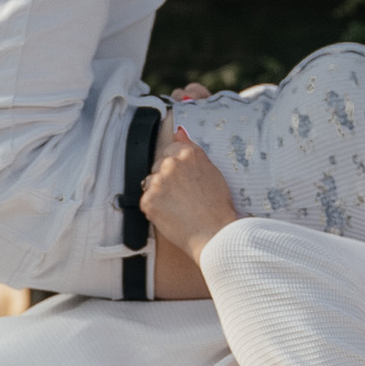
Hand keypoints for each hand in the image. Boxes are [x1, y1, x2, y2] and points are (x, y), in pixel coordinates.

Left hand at [136, 121, 242, 269]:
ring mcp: (158, 182)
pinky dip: (155, 209)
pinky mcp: (148, 200)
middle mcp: (171, 164)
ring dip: (159, 193)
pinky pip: (146, 201)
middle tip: (183, 196)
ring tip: (178, 207)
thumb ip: (191, 150)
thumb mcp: (211, 172)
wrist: (214, 234)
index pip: (170, 150)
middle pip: (158, 166)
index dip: (176, 166)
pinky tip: (171, 215)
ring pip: (150, 183)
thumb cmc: (218, 208)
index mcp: (189, 154)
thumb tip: (179, 132)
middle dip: (166, 179)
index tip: (182, 178)